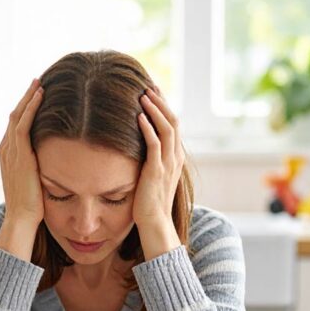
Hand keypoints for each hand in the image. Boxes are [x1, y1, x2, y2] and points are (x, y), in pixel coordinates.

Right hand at [0, 79, 43, 259]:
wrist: (23, 220)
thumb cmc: (33, 206)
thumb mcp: (36, 181)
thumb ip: (41, 167)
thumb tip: (56, 161)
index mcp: (9, 155)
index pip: (17, 125)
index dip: (26, 108)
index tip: (38, 95)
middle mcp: (6, 149)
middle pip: (15, 115)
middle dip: (26, 98)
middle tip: (38, 81)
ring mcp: (10, 150)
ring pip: (18, 115)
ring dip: (29, 97)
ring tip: (40, 82)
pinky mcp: (19, 154)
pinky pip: (23, 123)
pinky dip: (31, 107)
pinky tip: (41, 95)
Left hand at [134, 88, 184, 258]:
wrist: (154, 224)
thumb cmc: (148, 203)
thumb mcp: (150, 176)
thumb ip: (147, 160)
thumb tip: (134, 146)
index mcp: (175, 158)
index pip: (173, 125)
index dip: (164, 107)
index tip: (152, 92)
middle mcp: (175, 158)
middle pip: (173, 121)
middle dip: (161, 102)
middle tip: (148, 86)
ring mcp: (168, 164)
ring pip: (167, 128)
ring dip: (155, 110)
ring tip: (143, 95)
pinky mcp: (156, 171)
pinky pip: (155, 144)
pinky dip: (148, 128)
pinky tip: (138, 116)